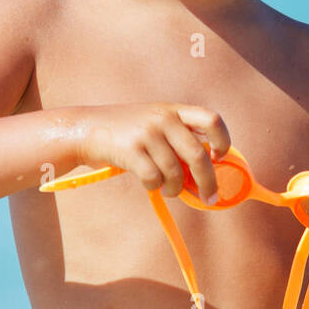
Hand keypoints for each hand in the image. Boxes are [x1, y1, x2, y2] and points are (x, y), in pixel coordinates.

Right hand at [77, 103, 231, 203]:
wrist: (86, 128)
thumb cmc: (127, 131)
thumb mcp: (156, 121)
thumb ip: (179, 137)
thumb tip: (207, 171)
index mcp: (175, 110)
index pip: (212, 120)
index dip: (222, 140)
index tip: (218, 157)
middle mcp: (164, 118)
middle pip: (198, 155)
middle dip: (208, 181)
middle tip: (210, 197)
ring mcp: (147, 133)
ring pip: (175, 172)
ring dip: (176, 188)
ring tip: (170, 190)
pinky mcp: (131, 150)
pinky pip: (154, 178)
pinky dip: (155, 187)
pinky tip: (152, 184)